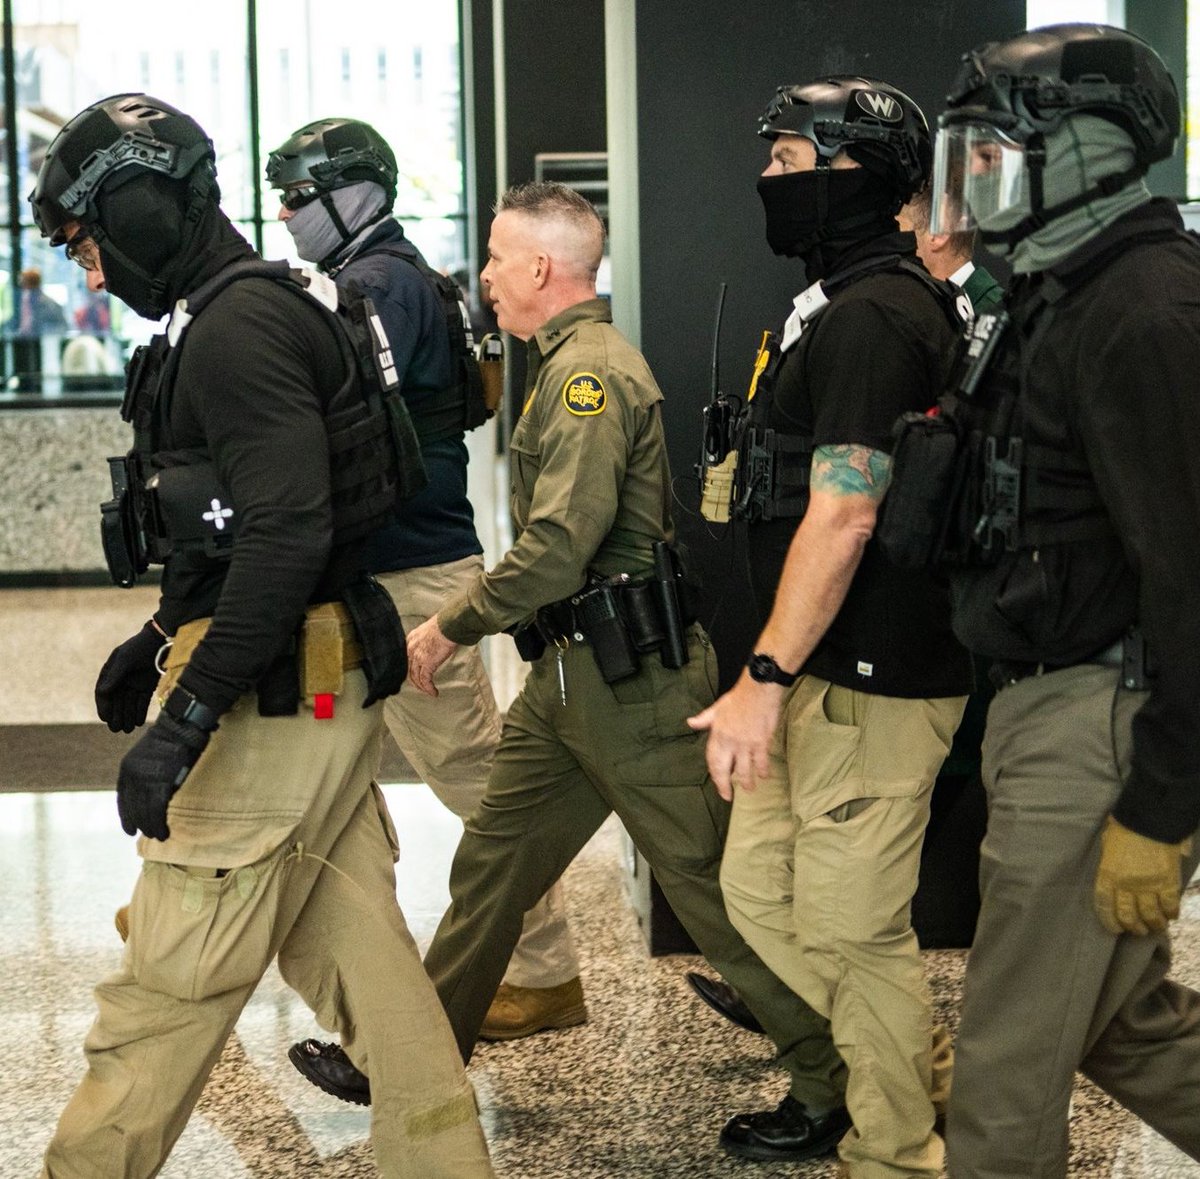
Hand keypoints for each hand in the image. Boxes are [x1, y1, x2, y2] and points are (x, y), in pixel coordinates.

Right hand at [95, 620, 165, 732]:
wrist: (161, 640)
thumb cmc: (140, 647)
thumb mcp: (126, 659)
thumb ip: (115, 676)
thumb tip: (103, 692)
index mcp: (111, 672)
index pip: (104, 693)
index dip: (104, 707)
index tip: (105, 718)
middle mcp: (121, 680)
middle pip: (116, 701)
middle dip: (116, 716)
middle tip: (116, 729)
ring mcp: (134, 683)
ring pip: (128, 704)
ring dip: (127, 717)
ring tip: (127, 730)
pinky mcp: (147, 686)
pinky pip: (141, 701)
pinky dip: (139, 712)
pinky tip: (138, 722)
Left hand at [116, 712, 211, 839]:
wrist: (183, 725)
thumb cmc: (173, 738)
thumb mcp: (150, 754)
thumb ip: (146, 772)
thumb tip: (151, 790)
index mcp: (127, 769)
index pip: (123, 799)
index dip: (126, 816)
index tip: (130, 829)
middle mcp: (132, 776)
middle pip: (133, 808)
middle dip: (140, 823)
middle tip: (148, 834)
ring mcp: (146, 780)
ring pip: (145, 812)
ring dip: (151, 827)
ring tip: (159, 836)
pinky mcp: (161, 784)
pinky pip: (157, 810)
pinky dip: (159, 823)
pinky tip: (163, 831)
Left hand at [406, 615, 458, 696]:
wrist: (448, 625)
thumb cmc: (444, 625)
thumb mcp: (429, 630)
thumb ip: (426, 639)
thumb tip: (433, 645)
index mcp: (410, 639)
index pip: (405, 658)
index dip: (409, 668)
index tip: (414, 675)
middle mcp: (410, 648)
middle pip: (408, 670)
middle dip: (414, 681)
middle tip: (421, 687)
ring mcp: (417, 657)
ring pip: (415, 677)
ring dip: (422, 687)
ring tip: (429, 691)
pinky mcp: (426, 664)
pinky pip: (425, 680)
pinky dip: (429, 688)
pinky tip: (434, 692)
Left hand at [686, 673, 784, 800]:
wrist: (758, 690)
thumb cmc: (738, 698)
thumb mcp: (716, 708)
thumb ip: (704, 719)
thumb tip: (690, 723)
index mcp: (717, 734)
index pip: (712, 760)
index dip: (715, 775)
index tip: (718, 784)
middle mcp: (730, 742)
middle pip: (725, 770)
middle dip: (725, 786)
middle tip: (728, 797)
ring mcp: (746, 744)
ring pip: (745, 770)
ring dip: (747, 782)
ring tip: (750, 789)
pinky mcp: (761, 742)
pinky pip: (761, 762)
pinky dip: (763, 770)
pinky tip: (764, 776)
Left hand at [1094, 815, 1191, 935]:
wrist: (1149, 818)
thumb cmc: (1124, 827)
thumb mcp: (1107, 846)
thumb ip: (1110, 864)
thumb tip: (1113, 876)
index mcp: (1107, 874)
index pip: (1104, 906)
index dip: (1109, 922)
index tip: (1115, 929)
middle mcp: (1126, 884)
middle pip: (1128, 916)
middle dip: (1134, 927)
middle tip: (1139, 929)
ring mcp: (1147, 885)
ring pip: (1151, 915)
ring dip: (1154, 925)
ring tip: (1156, 926)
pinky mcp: (1168, 882)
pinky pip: (1170, 905)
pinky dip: (1171, 913)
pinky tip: (1171, 915)